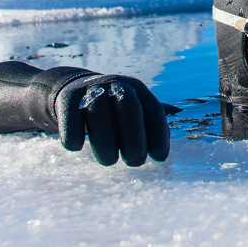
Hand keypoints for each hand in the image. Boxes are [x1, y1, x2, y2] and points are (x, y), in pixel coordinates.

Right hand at [55, 74, 169, 165]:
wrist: (72, 90)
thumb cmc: (111, 107)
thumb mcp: (133, 105)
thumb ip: (152, 113)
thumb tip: (179, 112)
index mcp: (136, 88)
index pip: (152, 109)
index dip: (159, 134)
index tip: (160, 157)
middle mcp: (116, 84)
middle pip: (128, 107)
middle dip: (135, 138)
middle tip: (135, 162)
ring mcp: (91, 88)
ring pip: (99, 113)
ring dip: (106, 142)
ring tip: (110, 160)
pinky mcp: (67, 97)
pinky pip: (72, 117)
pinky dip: (75, 135)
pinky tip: (78, 146)